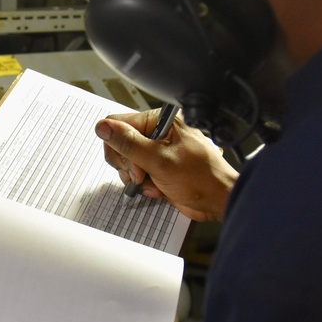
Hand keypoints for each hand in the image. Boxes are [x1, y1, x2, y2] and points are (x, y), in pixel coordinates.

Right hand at [95, 109, 237, 222]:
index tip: (132, 162)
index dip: (119, 146)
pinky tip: (158, 188)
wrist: (218, 201)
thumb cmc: (201, 177)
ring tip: (154, 183)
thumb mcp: (159, 160)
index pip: (119, 124)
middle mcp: (157, 133)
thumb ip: (128, 143)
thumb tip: (104, 127)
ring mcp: (156, 150)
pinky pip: (136, 173)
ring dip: (136, 177)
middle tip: (142, 174)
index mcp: (160, 121)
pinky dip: (143, 184)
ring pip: (126, 161)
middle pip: (120, 144)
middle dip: (128, 165)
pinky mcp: (157, 166)